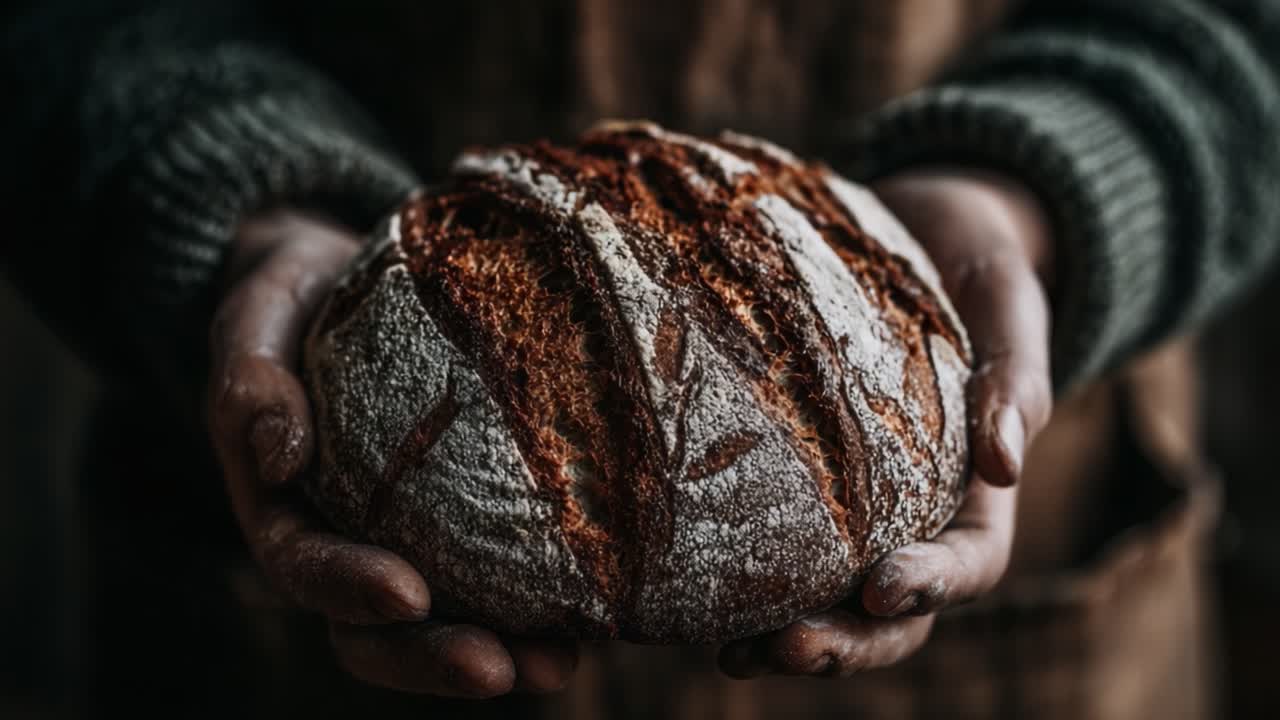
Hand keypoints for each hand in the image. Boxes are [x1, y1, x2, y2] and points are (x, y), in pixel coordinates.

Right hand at [207, 209, 577, 695]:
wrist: (339, 280)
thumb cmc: (290, 302)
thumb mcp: (255, 322)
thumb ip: (250, 383)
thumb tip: (282, 458)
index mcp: (284, 507)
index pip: (305, 566)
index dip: (350, 590)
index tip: (409, 595)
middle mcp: (348, 537)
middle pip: (378, 627)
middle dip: (435, 659)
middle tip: (502, 669)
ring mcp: (411, 533)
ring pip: (447, 616)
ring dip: (501, 650)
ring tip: (562, 665)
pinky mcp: (465, 511)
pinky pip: (500, 566)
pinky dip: (543, 594)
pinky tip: (602, 604)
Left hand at [719, 168, 1054, 676]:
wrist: (925, 235)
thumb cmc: (979, 273)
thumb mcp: (1010, 311)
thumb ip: (1014, 383)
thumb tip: (1006, 464)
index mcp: (978, 493)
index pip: (968, 564)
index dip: (930, 585)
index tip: (880, 584)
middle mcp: (915, 517)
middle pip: (890, 611)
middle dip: (845, 642)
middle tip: (784, 650)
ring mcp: (857, 508)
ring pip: (829, 598)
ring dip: (786, 636)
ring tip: (731, 656)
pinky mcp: (803, 479)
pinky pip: (779, 542)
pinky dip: (745, 578)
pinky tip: (693, 595)